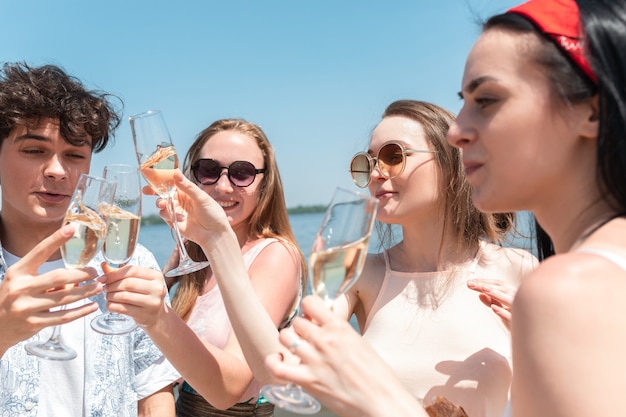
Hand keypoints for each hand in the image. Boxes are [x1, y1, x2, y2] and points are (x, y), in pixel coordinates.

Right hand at [0, 224, 101, 353]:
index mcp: (18, 273)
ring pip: (65, 298)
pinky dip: (81, 311)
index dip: (56, 240)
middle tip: (95, 272)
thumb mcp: (20, 281)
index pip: (39, 252)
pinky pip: (63, 317)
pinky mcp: (34, 324)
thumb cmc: (11, 298)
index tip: (72, 228)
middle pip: (59, 278)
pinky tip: (92, 306)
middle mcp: (21, 288)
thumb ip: (44, 277)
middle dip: (82, 274)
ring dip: (86, 292)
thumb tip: (75, 277)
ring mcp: (27, 307)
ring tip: (99, 287)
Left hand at [99, 263, 167, 328]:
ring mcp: (151, 302)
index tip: (103, 277)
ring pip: (124, 296)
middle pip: (128, 283)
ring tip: (108, 295)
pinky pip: (122, 308)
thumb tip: (104, 265)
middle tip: (105, 288)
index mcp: (156, 276)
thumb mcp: (139, 280)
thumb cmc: (146, 294)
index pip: (133, 270)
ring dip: (110, 295)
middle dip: (112, 285)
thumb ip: (122, 273)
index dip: (115, 273)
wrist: (156, 314)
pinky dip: (111, 305)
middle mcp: (157, 288)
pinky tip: (110, 304)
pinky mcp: (143, 314)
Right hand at [146, 171, 231, 247]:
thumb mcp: (201, 198)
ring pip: (161, 204)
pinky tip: (181, 219)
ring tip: (163, 204)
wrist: (215, 234)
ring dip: (160, 203)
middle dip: (153, 191)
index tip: (152, 174)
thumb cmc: (212, 213)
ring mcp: (176, 210)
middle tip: (146, 190)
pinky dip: (169, 216)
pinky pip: (165, 216)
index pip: (171, 181)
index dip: (161, 178)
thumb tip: (176, 172)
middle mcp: (180, 199)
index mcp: (187, 190)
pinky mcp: (173, 221)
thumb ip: (187, 187)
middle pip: (162, 192)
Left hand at [265, 295, 423, 416]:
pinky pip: (278, 367)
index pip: (310, 302)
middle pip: (296, 322)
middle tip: (306, 340)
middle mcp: (325, 340)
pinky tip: (279, 361)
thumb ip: (339, 334)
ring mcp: (314, 359)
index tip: (310, 316)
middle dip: (299, 330)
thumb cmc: (377, 376)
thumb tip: (324, 329)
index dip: (307, 309)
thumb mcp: (360, 343)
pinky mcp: (308, 380)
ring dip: (288, 343)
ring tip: (295, 350)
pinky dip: (273, 362)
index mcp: (340, 327)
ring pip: (285, 337)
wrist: (382, 400)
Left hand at [467, 279, 515, 329]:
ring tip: (484, 289)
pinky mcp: (520, 323)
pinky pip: (512, 317)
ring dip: (496, 294)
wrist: (531, 336)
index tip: (471, 282)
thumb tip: (480, 294)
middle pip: (502, 289)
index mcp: (513, 295)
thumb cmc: (516, 320)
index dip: (485, 281)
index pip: (499, 284)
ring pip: (508, 300)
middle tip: (470, 284)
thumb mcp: (502, 309)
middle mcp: (517, 300)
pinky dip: (503, 312)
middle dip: (485, 285)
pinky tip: (494, 308)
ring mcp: (519, 311)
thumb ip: (491, 302)